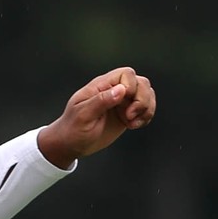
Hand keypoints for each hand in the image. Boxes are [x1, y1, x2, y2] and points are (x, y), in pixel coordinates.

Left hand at [38, 66, 155, 168]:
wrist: (70, 145)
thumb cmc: (72, 129)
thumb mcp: (83, 116)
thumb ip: (101, 101)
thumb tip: (121, 89)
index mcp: (100, 87)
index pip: (126, 74)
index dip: (131, 86)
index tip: (123, 103)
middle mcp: (113, 91)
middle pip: (141, 82)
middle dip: (142, 99)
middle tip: (129, 116)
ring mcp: (121, 102)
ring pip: (147, 94)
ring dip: (146, 108)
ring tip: (132, 122)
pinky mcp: (127, 113)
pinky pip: (146, 108)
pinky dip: (146, 116)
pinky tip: (134, 125)